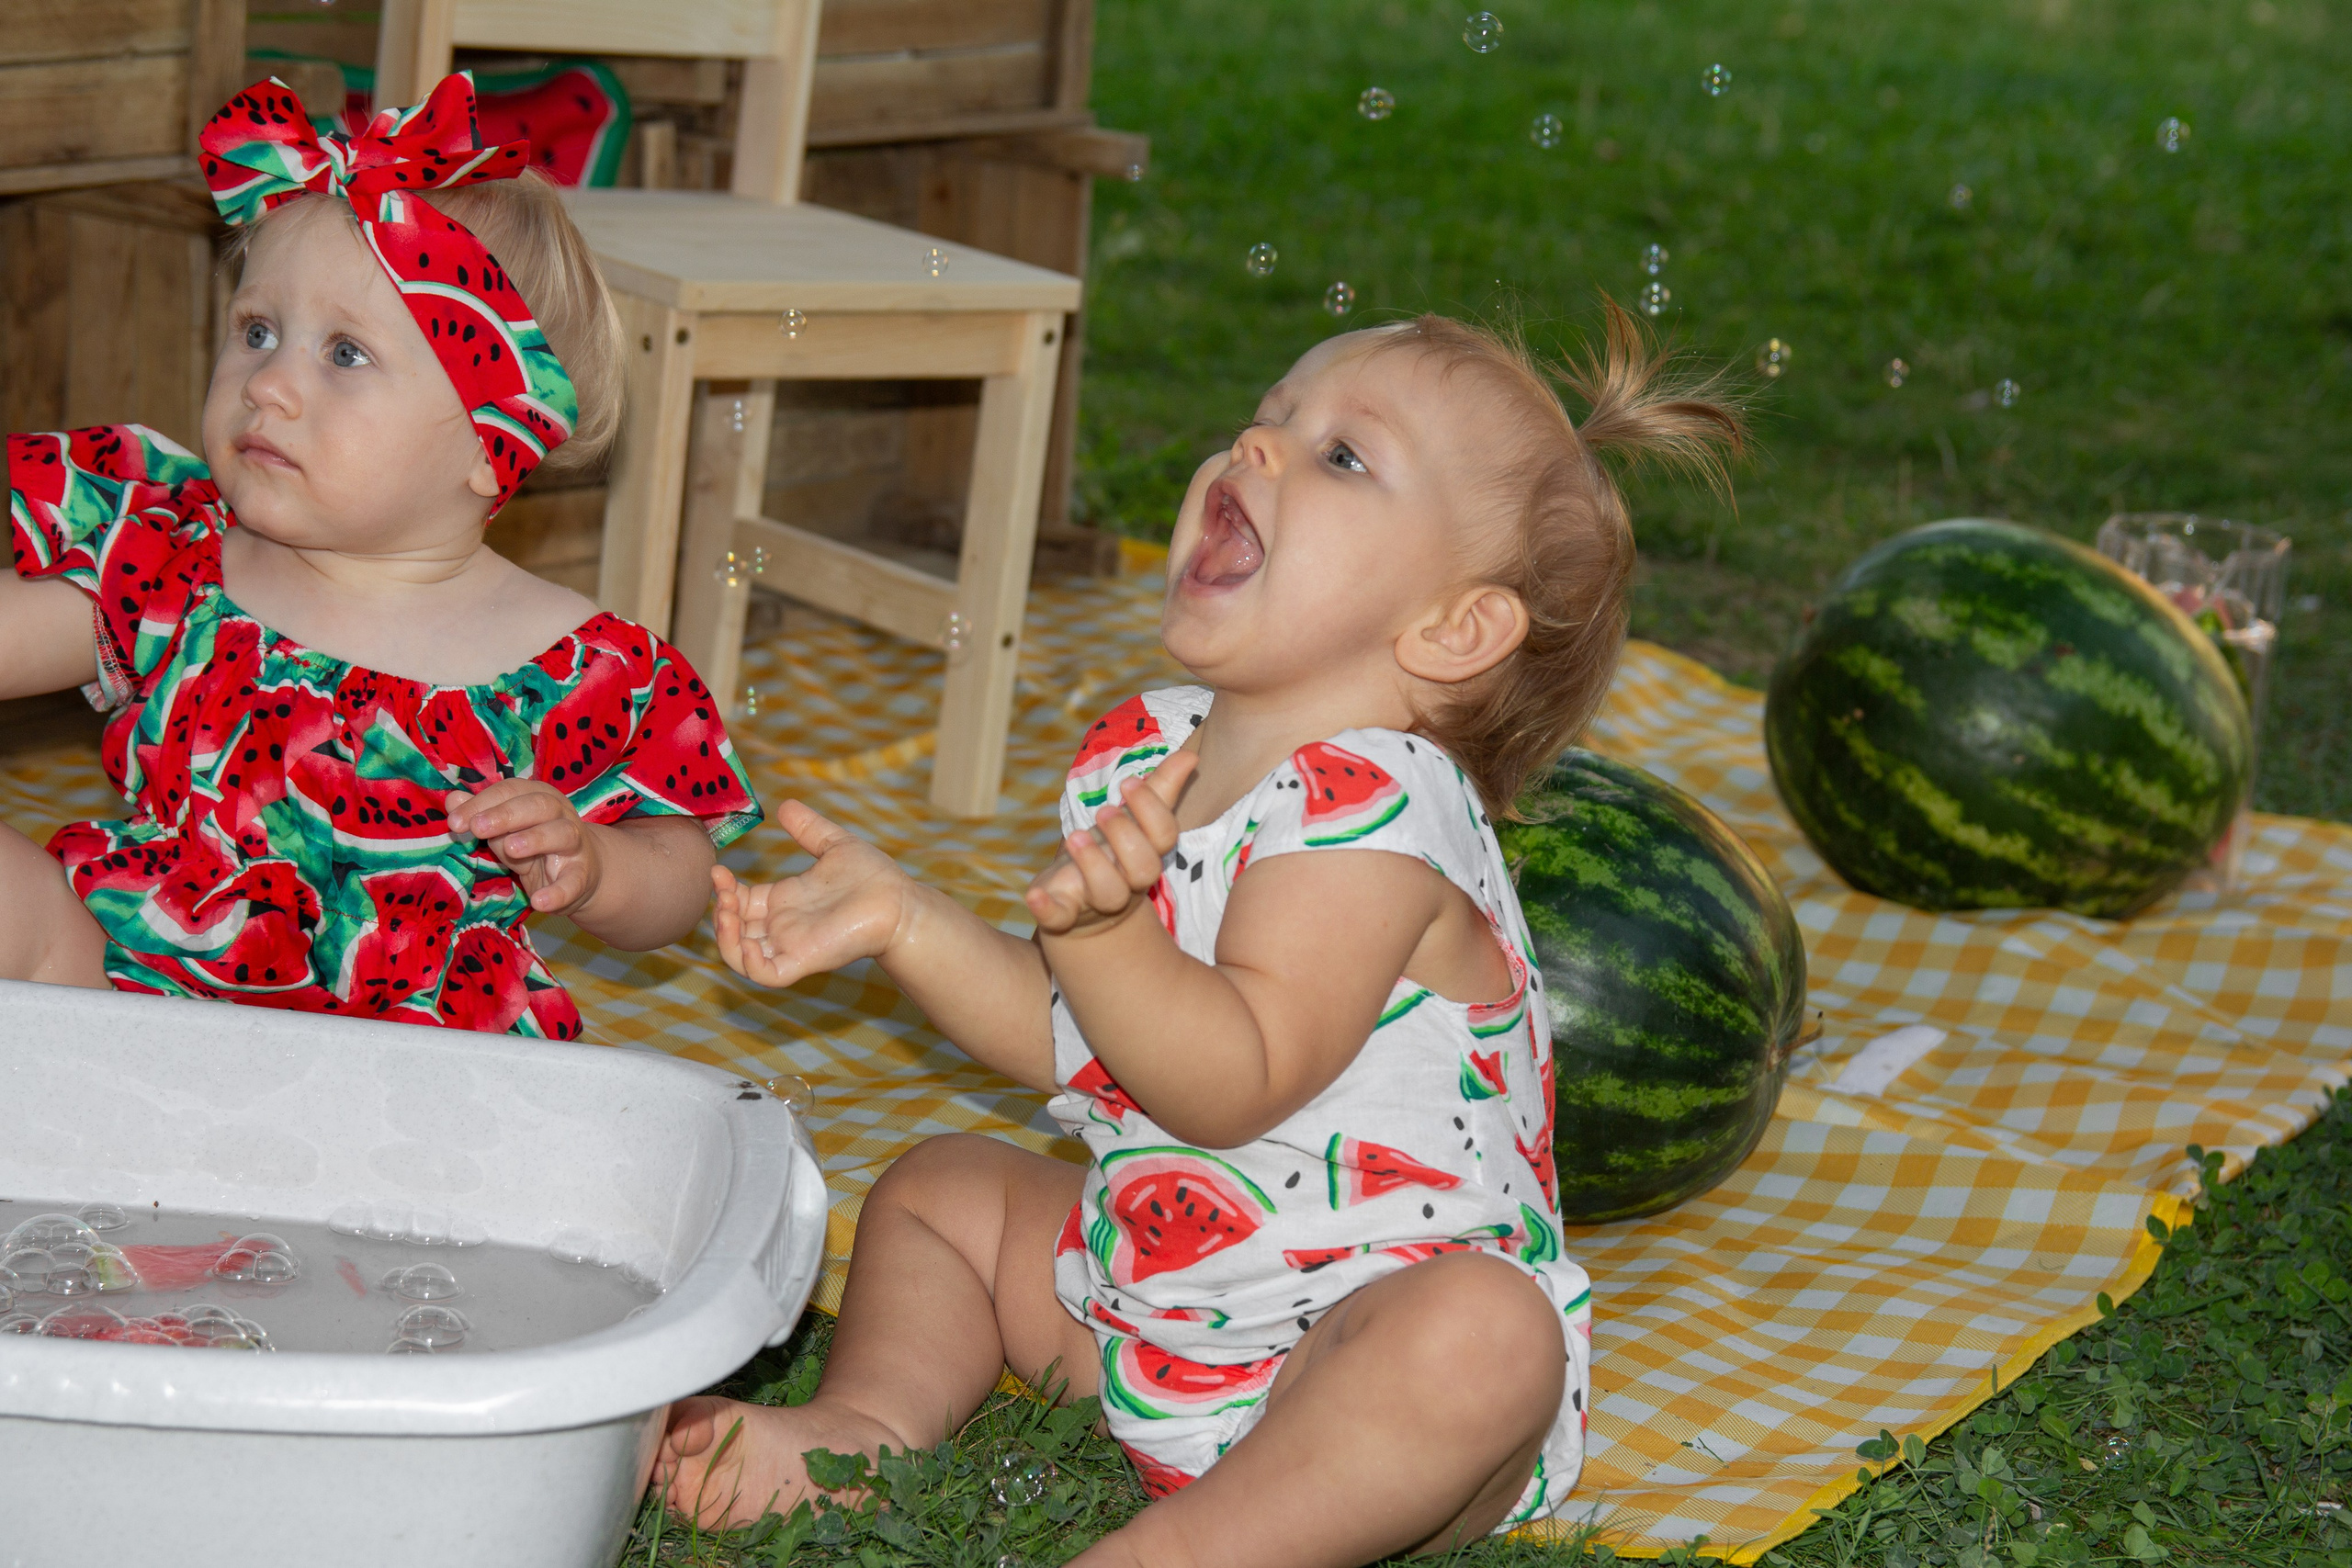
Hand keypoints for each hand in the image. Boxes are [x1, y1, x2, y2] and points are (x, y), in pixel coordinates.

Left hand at [447, 781, 601, 913]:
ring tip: (511, 849)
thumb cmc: (535, 846)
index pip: (510, 791)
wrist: (581, 874)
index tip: (455, 822)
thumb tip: (452, 800)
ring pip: (562, 834)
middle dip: (506, 815)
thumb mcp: (505, 830)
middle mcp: (560, 815)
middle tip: (478, 828)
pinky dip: (558, 892)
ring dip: (536, 839)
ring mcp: (574, 844)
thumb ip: (481, 815)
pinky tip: (539, 901)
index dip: (481, 803)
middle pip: (539, 806)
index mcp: (538, 797)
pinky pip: (573, 881)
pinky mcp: (582, 875)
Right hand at [711, 800, 914, 988]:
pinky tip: (747, 940)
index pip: (741, 901)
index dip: (725, 889)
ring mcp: (791, 945)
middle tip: (726, 888)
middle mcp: (783, 926)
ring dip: (725, 937)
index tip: (719, 869)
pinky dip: (748, 963)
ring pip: (740, 956)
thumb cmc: (873, 878)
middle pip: (734, 929)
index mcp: (785, 901)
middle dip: (720, 912)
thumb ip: (808, 828)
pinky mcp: (803, 960)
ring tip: (728, 911)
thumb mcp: (833, 845)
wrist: (900, 901)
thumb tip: (785, 805)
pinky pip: (765, 974)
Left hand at [1025, 753, 1195, 937]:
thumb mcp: (1132, 820)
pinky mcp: (1064, 915)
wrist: (1078, 904)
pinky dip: (1046, 909)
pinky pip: (1059, 919)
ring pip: (1107, 893)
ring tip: (1075, 837)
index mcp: (1146, 854)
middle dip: (1125, 836)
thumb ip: (1160, 789)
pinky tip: (1033, 895)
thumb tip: (1190, 755)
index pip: (1165, 836)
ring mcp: (1095, 902)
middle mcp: (1128, 882)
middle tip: (1103, 811)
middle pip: (1143, 870)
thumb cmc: (1111, 853)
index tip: (1128, 783)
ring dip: (1092, 864)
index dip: (1151, 809)